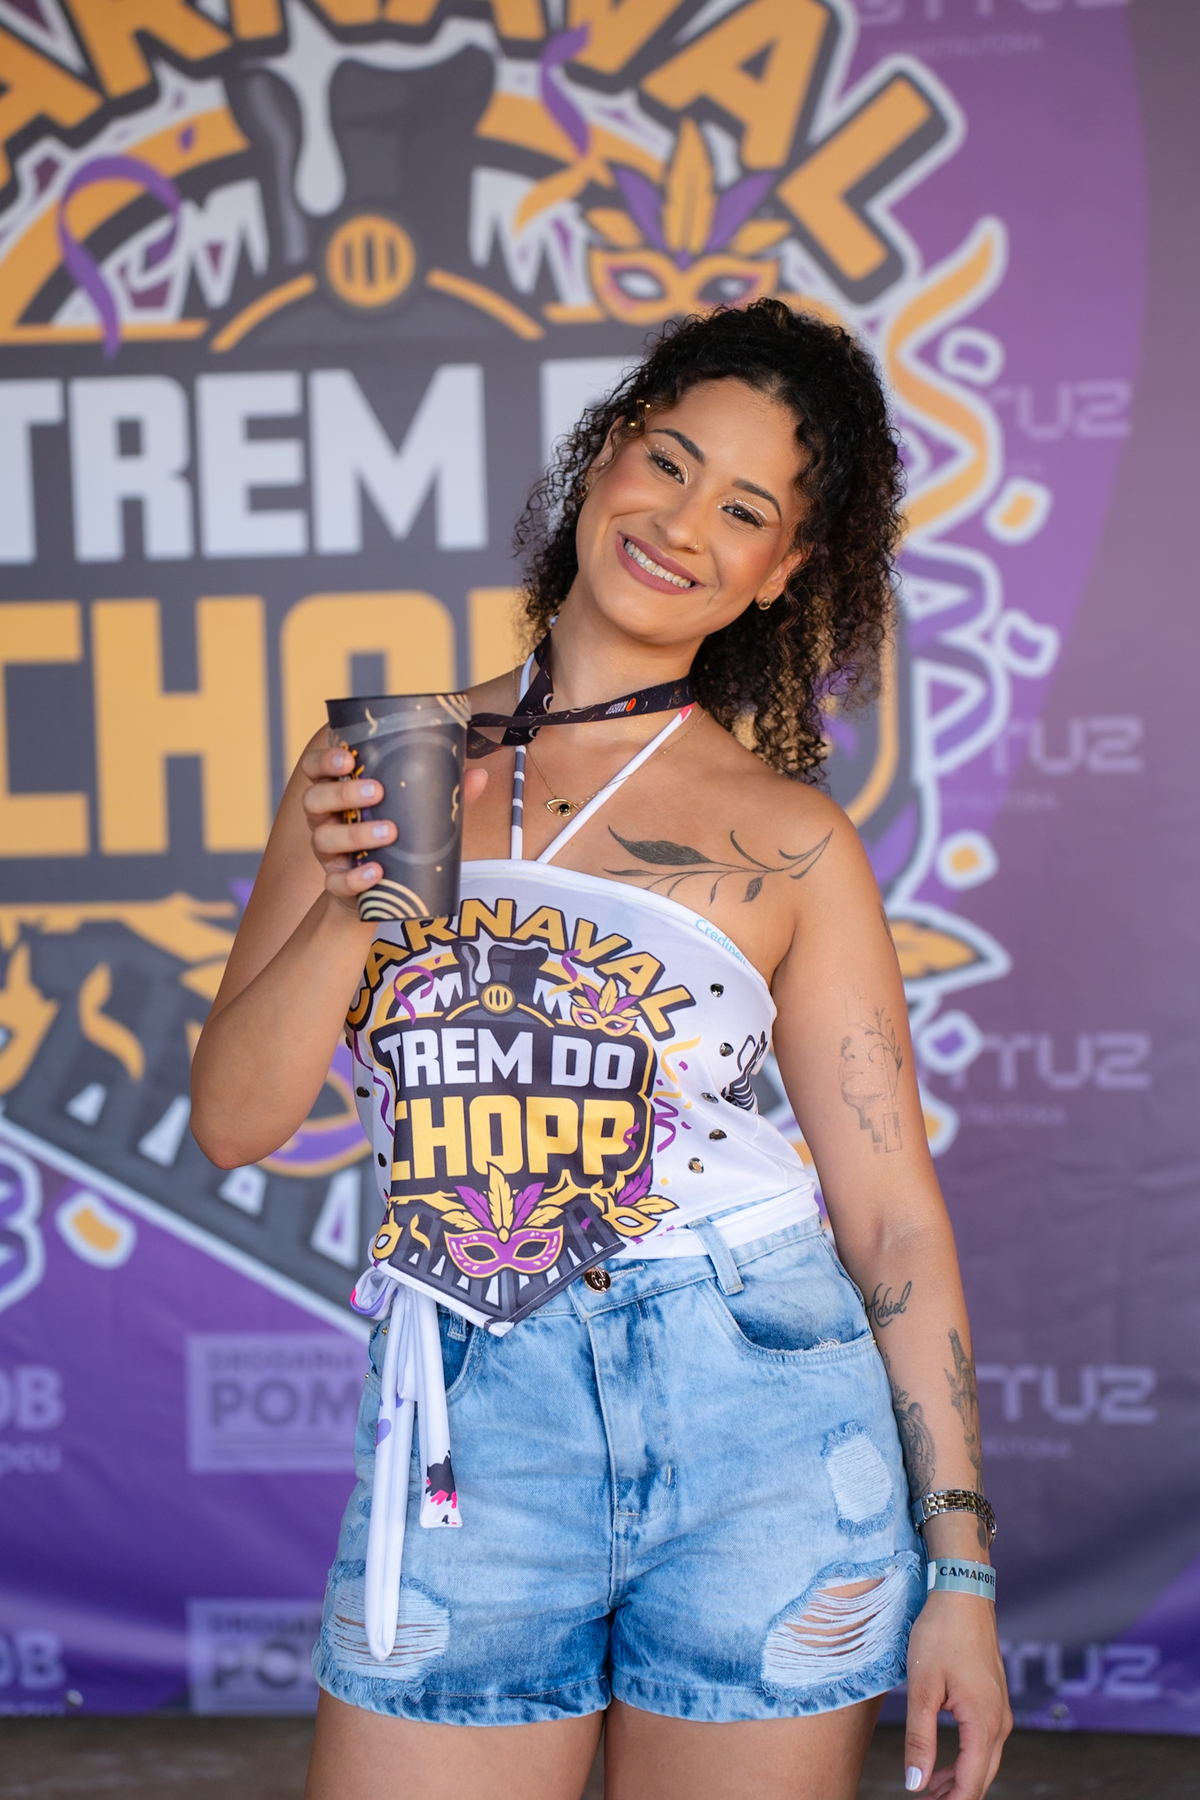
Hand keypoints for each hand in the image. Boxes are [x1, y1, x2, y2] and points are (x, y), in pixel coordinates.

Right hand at [299, 736, 487, 913]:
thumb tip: (479, 775)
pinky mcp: (336, 883)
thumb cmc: (396, 838)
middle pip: (314, 799)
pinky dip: (354, 878)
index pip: (314, 768)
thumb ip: (443, 793)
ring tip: (389, 832)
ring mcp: (328, 853)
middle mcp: (325, 819)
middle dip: (343, 793)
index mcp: (337, 792)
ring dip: (355, 834)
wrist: (383, 893)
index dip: (324, 760)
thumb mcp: (416, 812)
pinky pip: (336, 882)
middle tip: (377, 792)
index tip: (348, 758)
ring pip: (324, 839)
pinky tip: (376, 872)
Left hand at [904, 1592, 1011, 1798]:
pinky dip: (964, 1761)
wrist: (963, 1593)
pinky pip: (984, 1743)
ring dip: (958, 1781)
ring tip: (928, 1791)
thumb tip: (916, 1784)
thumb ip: (919, 1739)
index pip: (971, 1784)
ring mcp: (1000, 1711)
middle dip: (954, 1797)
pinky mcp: (994, 1701)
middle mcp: (999, 1722)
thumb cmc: (940, 1635)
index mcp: (983, 1723)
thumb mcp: (922, 1688)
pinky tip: (942, 1764)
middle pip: (981, 1778)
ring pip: (984, 1762)